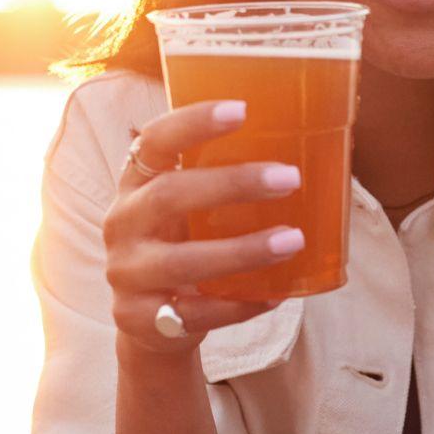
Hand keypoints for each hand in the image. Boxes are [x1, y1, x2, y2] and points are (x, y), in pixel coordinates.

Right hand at [104, 99, 304, 358]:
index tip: (242, 110)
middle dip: (231, 185)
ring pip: (181, 261)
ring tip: (294, 240)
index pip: (153, 141)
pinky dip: (240, 304)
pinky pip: (195, 313)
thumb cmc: (186, 245)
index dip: (192, 123)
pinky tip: (277, 294)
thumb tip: (311, 148)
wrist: (151, 323)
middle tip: (290, 178)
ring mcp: (126, 273)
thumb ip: (222, 180)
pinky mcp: (138, 319)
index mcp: (136, 184)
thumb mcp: (191, 209)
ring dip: (242, 251)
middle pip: (168, 196)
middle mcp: (122, 223)